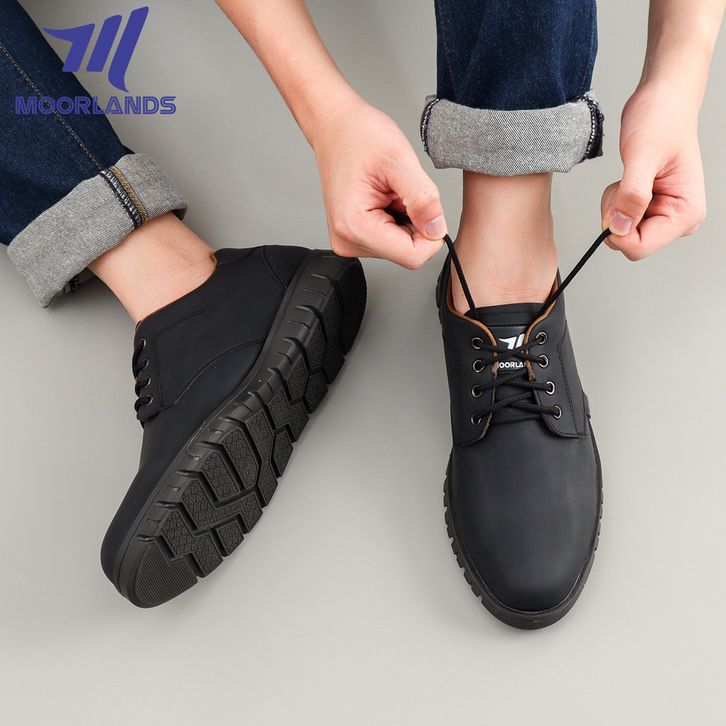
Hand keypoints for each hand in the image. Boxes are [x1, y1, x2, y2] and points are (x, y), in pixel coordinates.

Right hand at [312, 98, 446, 268]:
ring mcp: (350, 240)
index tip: (425, 204)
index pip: (412, 256)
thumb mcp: (399, 160)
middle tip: (399, 191)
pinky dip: (396, 218)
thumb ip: (422, 199)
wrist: (335, 126)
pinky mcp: (354, 236)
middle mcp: (348, 240)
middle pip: (407, 253)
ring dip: (405, 219)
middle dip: (415, 222)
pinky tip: (383, 197)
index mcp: (355, 227)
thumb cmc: (358, 136)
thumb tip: (437, 229)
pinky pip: (391, 239)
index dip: (430, 233)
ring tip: (388, 191)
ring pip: (401, 247)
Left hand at [601, 82, 706, 260]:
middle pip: (628, 243)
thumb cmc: (662, 120)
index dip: (617, 231)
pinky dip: (614, 201)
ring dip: (614, 207)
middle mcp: (677, 219)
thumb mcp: (642, 157)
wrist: (663, 100)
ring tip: (629, 177)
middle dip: (616, 216)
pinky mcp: (649, 208)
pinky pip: (619, 220)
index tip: (617, 200)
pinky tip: (628, 179)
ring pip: (621, 232)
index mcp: (685, 213)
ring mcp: (663, 214)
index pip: (639, 247)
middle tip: (624, 183)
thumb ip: (632, 195)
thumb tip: (619, 228)